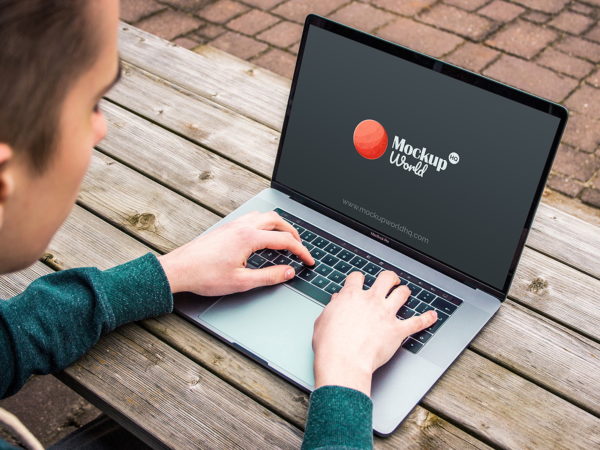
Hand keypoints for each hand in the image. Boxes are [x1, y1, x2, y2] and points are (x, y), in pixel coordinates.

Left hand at [158, 211, 313, 295]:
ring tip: (284, 239)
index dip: (301, 251)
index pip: (285, 241)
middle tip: (300, 247)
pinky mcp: (226, 228)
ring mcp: (233, 225)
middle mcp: (243, 227)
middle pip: (277, 221)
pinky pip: (252, 218)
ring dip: (278, 225)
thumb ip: (269, 276)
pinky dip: (264, 224)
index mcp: (249, 238)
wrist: (179, 269)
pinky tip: (262, 236)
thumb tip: (288, 272)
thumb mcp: (241, 282)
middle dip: (293, 233)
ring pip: (264, 216)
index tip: (308, 261)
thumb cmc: (204, 275)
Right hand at [312, 270, 436, 396]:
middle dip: (389, 278)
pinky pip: (417, 322)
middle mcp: (371, 300)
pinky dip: (426, 319)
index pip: (358, 277)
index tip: (360, 282)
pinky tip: (432, 316)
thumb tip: (337, 301)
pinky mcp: (397, 330)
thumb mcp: (323, 320)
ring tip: (404, 293)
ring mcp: (386, 314)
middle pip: (386, 278)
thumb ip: (333, 308)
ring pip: (402, 294)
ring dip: (404, 292)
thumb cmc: (330, 345)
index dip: (359, 279)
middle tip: (390, 281)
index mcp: (351, 296)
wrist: (344, 361)